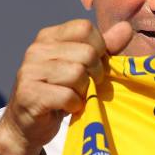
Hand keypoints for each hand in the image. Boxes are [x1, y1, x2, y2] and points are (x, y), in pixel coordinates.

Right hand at [0, 19, 131, 154]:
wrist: (28, 126)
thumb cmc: (59, 94)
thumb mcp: (82, 67)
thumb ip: (104, 48)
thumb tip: (126, 27)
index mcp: (49, 37)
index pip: (85, 28)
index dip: (99, 48)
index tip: (94, 66)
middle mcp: (37, 49)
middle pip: (87, 53)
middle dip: (95, 74)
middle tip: (86, 87)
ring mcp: (30, 70)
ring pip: (78, 74)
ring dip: (83, 91)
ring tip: (75, 97)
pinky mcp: (29, 94)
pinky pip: (67, 96)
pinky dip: (74, 105)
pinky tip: (67, 108)